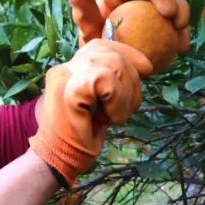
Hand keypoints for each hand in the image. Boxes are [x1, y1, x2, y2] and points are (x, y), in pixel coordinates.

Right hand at [28, 40, 151, 186]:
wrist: (58, 160)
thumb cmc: (80, 136)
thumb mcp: (99, 103)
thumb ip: (111, 83)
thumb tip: (142, 67)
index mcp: (70, 68)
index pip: (101, 45)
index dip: (127, 53)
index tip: (146, 69)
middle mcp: (65, 67)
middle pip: (110, 52)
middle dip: (131, 79)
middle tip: (127, 108)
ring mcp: (65, 77)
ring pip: (111, 63)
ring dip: (125, 94)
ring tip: (115, 116)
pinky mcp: (69, 89)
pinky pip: (105, 80)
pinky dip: (116, 101)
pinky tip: (108, 119)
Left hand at [69, 0, 191, 53]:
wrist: (109, 69)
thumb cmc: (95, 47)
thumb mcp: (88, 31)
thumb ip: (84, 12)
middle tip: (172, 15)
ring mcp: (152, 11)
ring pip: (172, 3)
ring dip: (181, 12)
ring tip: (180, 28)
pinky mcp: (163, 26)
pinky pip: (176, 26)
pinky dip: (182, 34)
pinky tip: (183, 47)